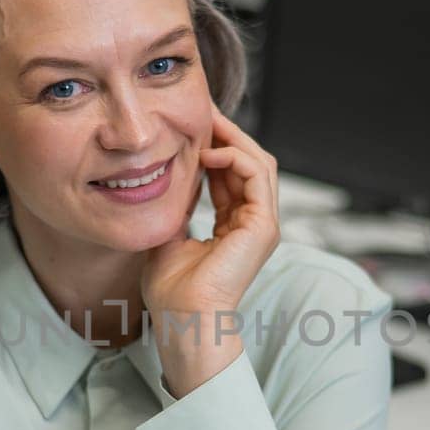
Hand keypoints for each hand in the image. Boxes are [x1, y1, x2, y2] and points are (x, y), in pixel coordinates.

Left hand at [141, 104, 279, 325]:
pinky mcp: (264, 226)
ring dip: (233, 138)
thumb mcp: (168, 235)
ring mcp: (262, 224)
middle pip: (250, 163)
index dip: (213, 147)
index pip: (231, 176)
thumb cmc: (172, 292)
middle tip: (202, 110)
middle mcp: (253, 223)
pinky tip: (208, 152)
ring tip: (207, 121)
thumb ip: (174, 207)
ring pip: (259, 163)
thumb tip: (165, 178)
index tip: (190, 126)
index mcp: (234, 227)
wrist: (183, 319)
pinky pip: (257, 175)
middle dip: (227, 134)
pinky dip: (235, 157)